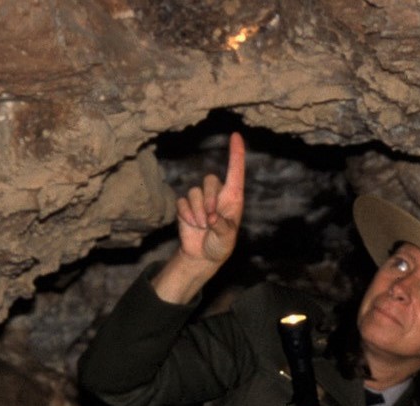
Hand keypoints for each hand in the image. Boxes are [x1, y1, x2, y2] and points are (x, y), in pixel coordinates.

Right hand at [176, 131, 245, 266]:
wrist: (203, 256)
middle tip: (210, 219)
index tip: (236, 135)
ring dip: (197, 212)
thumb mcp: (226, 239)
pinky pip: (183, 202)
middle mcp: (217, 195)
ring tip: (202, 226)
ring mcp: (200, 199)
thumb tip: (212, 217)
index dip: (236, 154)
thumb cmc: (221, 245)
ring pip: (194, 192)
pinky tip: (192, 226)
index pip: (235, 172)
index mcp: (233, 198)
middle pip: (210, 180)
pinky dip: (187, 215)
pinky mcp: (186, 205)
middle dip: (208, 199)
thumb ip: (222, 228)